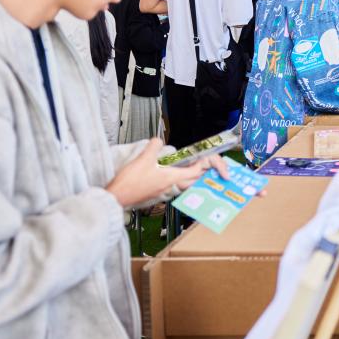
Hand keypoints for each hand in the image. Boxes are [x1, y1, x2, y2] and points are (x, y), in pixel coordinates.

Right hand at [106, 139, 230, 208]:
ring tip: (205, 171)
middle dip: (210, 174)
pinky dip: (185, 180)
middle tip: (219, 169)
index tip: (222, 166)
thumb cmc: (130, 184)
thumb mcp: (143, 159)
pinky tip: (181, 175)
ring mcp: (167, 191)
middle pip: (198, 180)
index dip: (212, 166)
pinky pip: (178, 186)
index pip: (200, 171)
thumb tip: (158, 140)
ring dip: (198, 178)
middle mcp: (173, 186)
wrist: (117, 198)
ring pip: (189, 184)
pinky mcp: (160, 193)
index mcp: (174, 178)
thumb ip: (154, 146)